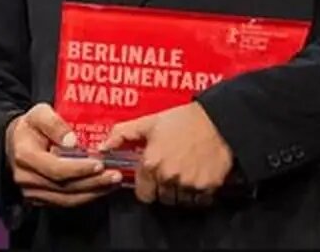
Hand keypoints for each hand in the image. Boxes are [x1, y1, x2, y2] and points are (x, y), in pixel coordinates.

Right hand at [4, 103, 122, 207]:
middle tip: (114, 175)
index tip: (99, 164)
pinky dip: (86, 196)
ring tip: (113, 182)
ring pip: (67, 198)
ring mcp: (32, 192)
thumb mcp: (39, 113)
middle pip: (64, 186)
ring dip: (93, 192)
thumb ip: (54, 123)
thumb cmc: (30, 127)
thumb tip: (72, 141)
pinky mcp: (40, 200)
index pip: (55, 168)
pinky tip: (101, 188)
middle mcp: (26, 178)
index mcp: (25, 155)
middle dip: (93, 182)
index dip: (79, 169)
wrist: (14, 142)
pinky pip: (66, 202)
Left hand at [101, 102, 232, 207]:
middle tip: (170, 172)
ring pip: (180, 201)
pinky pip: (200, 200)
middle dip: (163, 188)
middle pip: (162, 198)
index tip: (151, 179)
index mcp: (151, 163)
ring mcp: (189, 184)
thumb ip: (122, 134)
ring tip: (184, 172)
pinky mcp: (208, 187)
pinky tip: (197, 176)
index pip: (143, 194)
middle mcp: (168, 177)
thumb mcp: (147, 123)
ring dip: (180, 191)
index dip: (146, 186)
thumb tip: (103, 147)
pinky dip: (198, 193)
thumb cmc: (181, 120)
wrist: (216, 120)